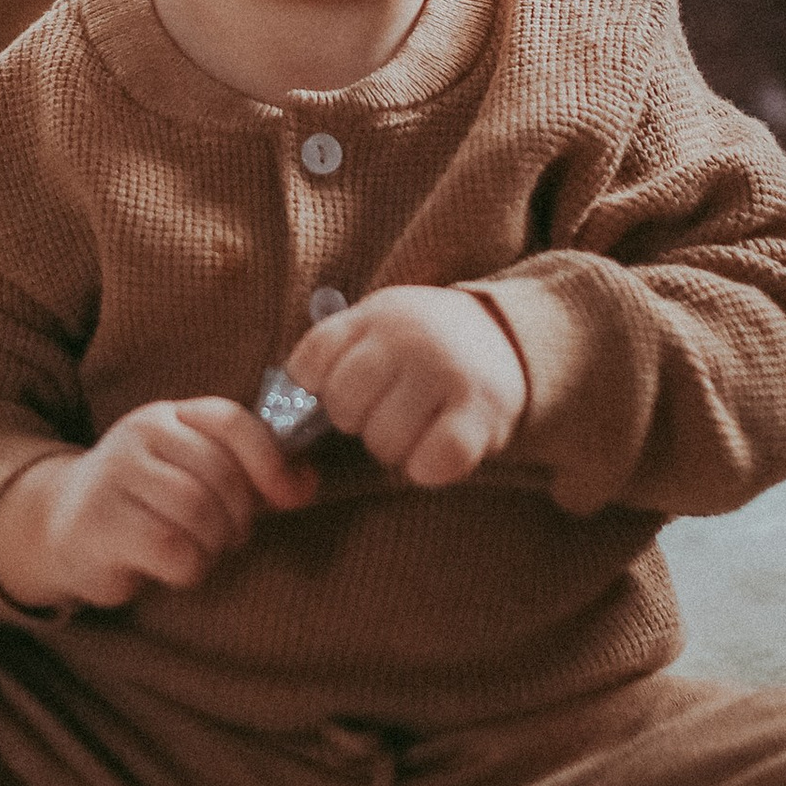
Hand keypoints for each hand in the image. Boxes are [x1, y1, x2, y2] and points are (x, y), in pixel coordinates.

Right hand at [0, 398, 313, 612]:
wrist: (61, 526)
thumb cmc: (147, 502)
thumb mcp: (197, 475)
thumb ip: (252, 474)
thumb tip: (308, 483)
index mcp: (169, 416)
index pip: (231, 421)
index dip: (270, 461)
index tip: (290, 497)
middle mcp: (138, 434)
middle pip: (219, 475)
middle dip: (239, 517)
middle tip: (228, 537)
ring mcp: (114, 476)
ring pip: (197, 511)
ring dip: (212, 545)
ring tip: (199, 550)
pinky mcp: (98, 524)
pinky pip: (171, 548)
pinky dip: (188, 568)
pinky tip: (173, 567)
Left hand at [287, 285, 525, 489]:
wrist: (505, 335)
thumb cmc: (422, 345)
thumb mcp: (377, 329)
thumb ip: (334, 356)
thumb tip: (280, 423)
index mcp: (374, 316)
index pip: (310, 360)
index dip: (313, 388)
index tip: (335, 390)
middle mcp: (408, 338)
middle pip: (343, 404)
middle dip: (354, 420)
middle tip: (382, 412)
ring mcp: (446, 373)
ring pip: (384, 439)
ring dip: (392, 448)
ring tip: (412, 429)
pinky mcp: (481, 412)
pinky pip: (433, 462)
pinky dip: (427, 469)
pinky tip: (435, 452)